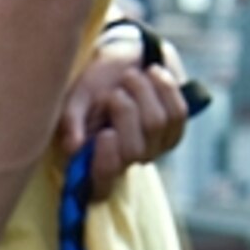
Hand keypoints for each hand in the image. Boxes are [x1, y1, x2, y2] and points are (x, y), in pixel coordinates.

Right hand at [60, 35, 190, 202]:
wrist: (128, 62)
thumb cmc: (96, 85)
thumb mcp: (77, 99)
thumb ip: (71, 121)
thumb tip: (73, 148)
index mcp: (95, 162)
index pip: (101, 186)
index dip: (105, 164)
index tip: (104, 134)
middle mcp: (125, 163)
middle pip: (133, 150)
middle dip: (124, 111)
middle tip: (114, 90)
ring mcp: (153, 149)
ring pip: (156, 125)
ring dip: (142, 93)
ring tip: (130, 77)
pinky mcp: (175, 131)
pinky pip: (177, 112)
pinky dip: (164, 87)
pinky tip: (152, 74)